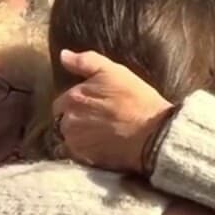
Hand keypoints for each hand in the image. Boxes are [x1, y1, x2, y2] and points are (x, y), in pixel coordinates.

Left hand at [53, 50, 173, 173]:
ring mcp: (74, 142)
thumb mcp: (114, 72)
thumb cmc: (136, 100)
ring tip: (99, 136)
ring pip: (68, 139)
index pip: (62, 102)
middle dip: (74, 120)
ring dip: (78, 136)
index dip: (77, 103)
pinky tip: (100, 148)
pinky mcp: (84, 160)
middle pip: (62, 121)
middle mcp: (67, 121)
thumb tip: (63, 55)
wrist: (153, 134)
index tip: (93, 106)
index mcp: (72, 98)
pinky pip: (75, 156)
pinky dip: (84, 152)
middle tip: (97, 121)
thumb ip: (85, 62)